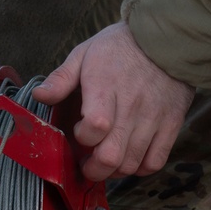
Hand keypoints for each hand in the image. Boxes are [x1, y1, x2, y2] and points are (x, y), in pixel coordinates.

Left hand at [33, 22, 193, 181]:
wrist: (165, 39)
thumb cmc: (118, 48)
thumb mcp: (84, 53)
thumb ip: (61, 78)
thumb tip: (39, 96)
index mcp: (106, 87)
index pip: (95, 127)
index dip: (82, 137)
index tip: (78, 131)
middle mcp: (131, 106)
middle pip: (111, 156)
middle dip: (93, 169)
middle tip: (87, 164)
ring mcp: (153, 118)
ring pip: (131, 164)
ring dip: (113, 171)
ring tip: (105, 160)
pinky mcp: (171, 125)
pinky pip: (155, 161)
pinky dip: (140, 168)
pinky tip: (129, 158)